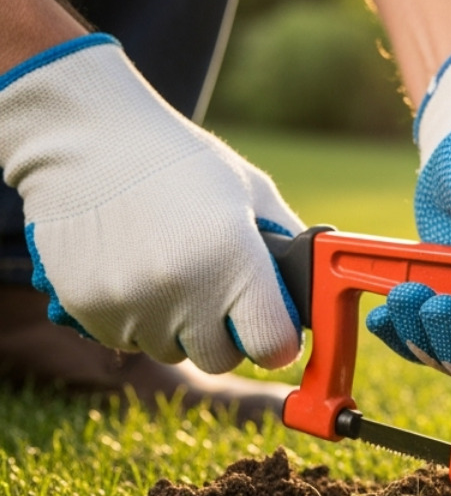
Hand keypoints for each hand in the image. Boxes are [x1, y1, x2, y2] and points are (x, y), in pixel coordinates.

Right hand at [0, 35, 303, 372]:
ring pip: (171, 350)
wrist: (85, 137)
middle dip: (225, 334)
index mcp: (234, 259)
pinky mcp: (87, 307)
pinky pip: (125, 341)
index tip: (271, 327)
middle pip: (220, 358)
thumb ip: (291, 246)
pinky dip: (133, 318)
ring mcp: (131, 302)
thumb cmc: (178, 161)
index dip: (276, 340)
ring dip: (175, 326)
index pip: (273, 347)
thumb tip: (321, 292)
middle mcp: (184, 288)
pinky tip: (131, 270)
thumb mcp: (251, 191)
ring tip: (167, 269)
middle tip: (214, 291)